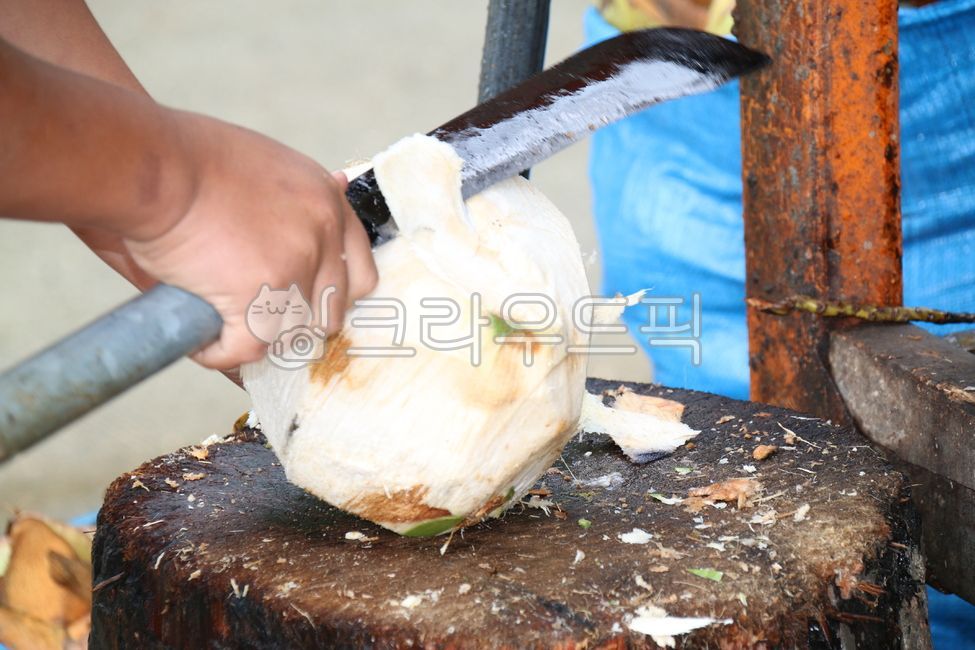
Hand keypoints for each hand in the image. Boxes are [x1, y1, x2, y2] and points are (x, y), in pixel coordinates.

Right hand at [121, 110, 377, 369]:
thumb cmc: (187, 157)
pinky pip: (248, 350)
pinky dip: (219, 353)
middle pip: (332, 311)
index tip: (307, 305)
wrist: (151, 162)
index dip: (331, 295)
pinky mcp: (260, 298)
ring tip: (222, 328)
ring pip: (291, 334)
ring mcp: (295, 267)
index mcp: (326, 201)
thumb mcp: (263, 165)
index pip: (359, 270)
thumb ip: (292, 203)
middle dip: (297, 322)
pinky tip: (200, 342)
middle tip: (259, 320)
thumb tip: (298, 236)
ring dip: (257, 338)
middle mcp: (322, 234)